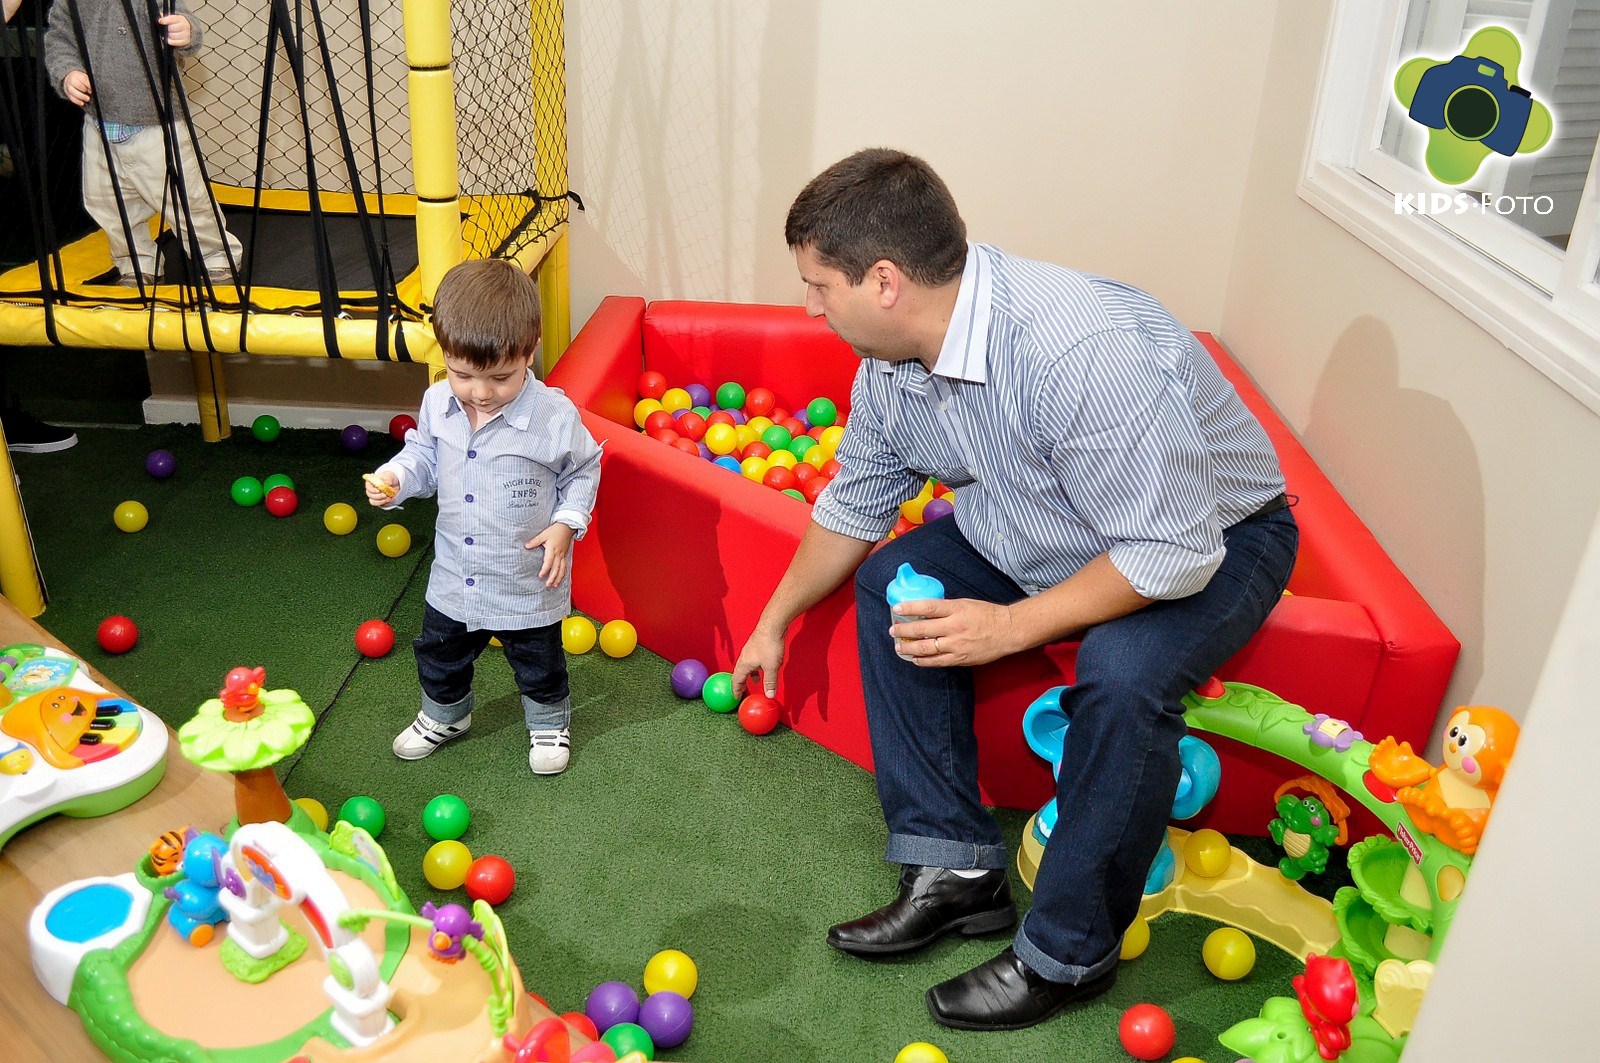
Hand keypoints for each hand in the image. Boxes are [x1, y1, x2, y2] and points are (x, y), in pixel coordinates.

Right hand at [63, 70, 91, 106]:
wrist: (69, 79)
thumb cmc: (80, 79)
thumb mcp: (85, 77)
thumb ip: (89, 82)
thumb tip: (94, 88)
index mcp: (77, 75)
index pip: (83, 79)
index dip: (88, 85)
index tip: (92, 88)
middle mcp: (71, 80)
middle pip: (77, 84)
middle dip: (84, 89)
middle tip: (90, 93)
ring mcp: (68, 87)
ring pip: (73, 91)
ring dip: (81, 96)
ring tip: (87, 99)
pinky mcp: (67, 93)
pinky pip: (71, 98)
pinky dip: (77, 101)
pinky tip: (82, 103)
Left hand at [160, 14, 191, 47]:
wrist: (187, 31)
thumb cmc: (177, 24)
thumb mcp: (173, 18)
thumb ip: (166, 17)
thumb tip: (160, 16)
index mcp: (181, 19)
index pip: (172, 19)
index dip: (165, 20)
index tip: (160, 21)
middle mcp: (185, 26)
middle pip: (171, 28)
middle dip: (166, 29)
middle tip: (166, 29)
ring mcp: (186, 34)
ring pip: (172, 36)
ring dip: (168, 35)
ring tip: (168, 34)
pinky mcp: (185, 41)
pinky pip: (175, 42)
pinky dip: (170, 41)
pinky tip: (169, 39)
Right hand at [363, 470, 398, 505]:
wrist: (394, 484)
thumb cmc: (389, 478)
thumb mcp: (389, 476)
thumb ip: (388, 479)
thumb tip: (388, 483)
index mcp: (371, 482)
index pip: (368, 487)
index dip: (373, 490)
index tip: (379, 491)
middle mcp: (371, 490)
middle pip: (370, 495)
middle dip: (378, 496)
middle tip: (385, 495)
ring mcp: (374, 496)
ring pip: (373, 501)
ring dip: (381, 501)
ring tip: (388, 498)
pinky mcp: (378, 501)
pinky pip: (379, 504)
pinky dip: (384, 503)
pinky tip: (389, 500)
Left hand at [525, 523, 574, 586]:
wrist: (566, 527)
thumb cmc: (555, 530)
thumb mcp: (543, 534)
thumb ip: (535, 541)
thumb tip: (526, 546)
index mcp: (552, 549)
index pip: (549, 561)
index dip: (545, 569)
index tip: (541, 576)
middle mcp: (558, 554)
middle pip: (556, 568)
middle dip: (552, 577)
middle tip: (547, 585)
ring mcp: (562, 555)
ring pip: (562, 569)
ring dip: (558, 578)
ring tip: (554, 585)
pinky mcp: (564, 556)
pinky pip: (565, 567)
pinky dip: (563, 574)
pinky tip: (560, 579)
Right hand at [732, 625, 785, 697]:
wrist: (772, 625)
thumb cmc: (769, 644)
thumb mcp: (771, 667)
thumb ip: (770, 682)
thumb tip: (770, 695)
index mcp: (744, 664)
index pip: (736, 680)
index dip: (736, 690)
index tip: (736, 697)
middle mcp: (744, 657)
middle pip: (739, 673)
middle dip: (740, 683)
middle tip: (742, 691)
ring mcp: (749, 650)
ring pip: (746, 665)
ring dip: (749, 674)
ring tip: (755, 681)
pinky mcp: (756, 645)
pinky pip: (752, 659)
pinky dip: (755, 666)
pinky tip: (763, 666)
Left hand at [888, 597, 1022, 667]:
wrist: (1008, 631)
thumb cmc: (987, 614)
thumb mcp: (965, 604)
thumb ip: (946, 608)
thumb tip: (925, 611)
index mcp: (956, 609)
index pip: (928, 607)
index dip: (910, 608)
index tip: (896, 609)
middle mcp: (954, 627)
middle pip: (922, 629)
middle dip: (904, 630)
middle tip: (893, 630)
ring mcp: (957, 644)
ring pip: (926, 648)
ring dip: (909, 648)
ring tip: (899, 646)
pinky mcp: (960, 658)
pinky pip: (937, 662)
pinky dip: (923, 661)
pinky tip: (915, 659)